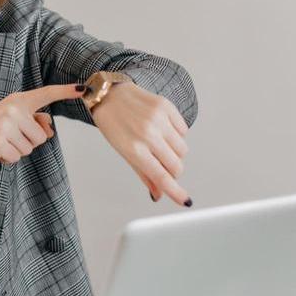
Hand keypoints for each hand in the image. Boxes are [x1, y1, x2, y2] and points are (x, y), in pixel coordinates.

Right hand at [0, 84, 85, 164]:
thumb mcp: (14, 115)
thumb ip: (35, 119)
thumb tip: (49, 130)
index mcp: (19, 100)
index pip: (46, 94)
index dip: (64, 91)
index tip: (82, 88)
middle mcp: (13, 110)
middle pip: (41, 137)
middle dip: (28, 141)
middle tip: (11, 135)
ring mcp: (6, 126)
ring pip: (29, 149)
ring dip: (18, 149)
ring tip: (4, 141)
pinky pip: (17, 157)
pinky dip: (9, 158)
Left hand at [91, 82, 191, 206]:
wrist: (110, 93)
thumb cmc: (113, 124)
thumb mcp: (123, 151)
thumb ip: (144, 174)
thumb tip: (159, 194)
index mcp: (134, 149)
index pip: (161, 176)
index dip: (175, 191)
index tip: (185, 201)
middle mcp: (148, 134)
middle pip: (176, 165)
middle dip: (173, 170)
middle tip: (162, 163)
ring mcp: (158, 119)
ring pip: (183, 149)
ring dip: (175, 152)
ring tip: (159, 142)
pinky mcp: (166, 106)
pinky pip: (184, 130)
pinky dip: (176, 134)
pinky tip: (162, 128)